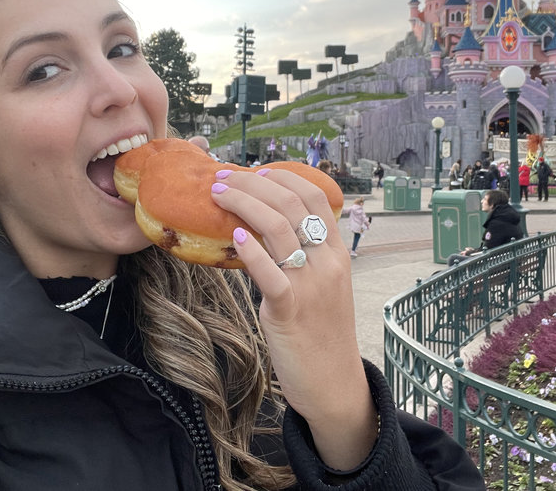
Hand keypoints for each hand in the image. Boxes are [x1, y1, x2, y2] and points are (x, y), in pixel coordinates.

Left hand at [210, 168, 376, 470]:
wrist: (335, 384)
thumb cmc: (322, 332)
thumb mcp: (324, 286)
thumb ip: (306, 256)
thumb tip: (266, 228)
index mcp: (337, 252)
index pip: (315, 196)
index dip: (283, 177)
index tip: (255, 170)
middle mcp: (327, 262)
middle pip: (290, 204)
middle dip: (253, 183)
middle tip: (223, 177)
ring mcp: (310, 284)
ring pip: (277, 228)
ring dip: (242, 204)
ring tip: (217, 194)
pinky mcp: (290, 309)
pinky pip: (269, 272)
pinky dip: (251, 250)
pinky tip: (234, 237)